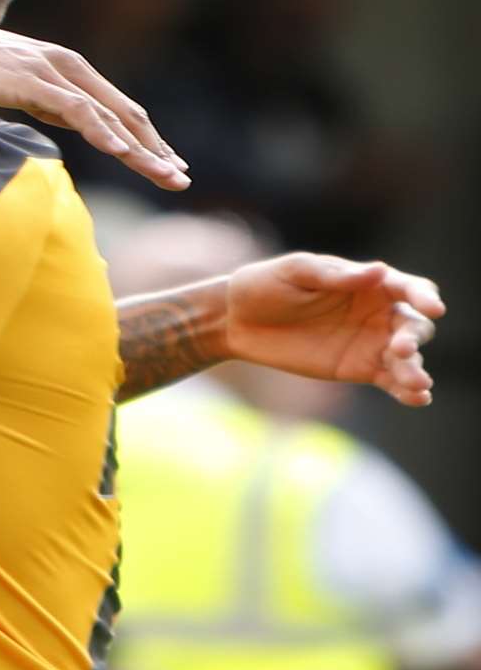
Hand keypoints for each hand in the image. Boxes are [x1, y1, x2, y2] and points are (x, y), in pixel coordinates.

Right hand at [0, 0, 188, 190]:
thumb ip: (32, 96)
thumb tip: (55, 115)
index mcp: (54, 66)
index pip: (111, 106)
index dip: (142, 136)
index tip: (163, 165)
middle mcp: (59, 63)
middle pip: (122, 110)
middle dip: (154, 147)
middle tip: (180, 179)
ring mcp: (43, 68)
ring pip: (107, 113)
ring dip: (141, 148)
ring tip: (166, 176)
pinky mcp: (24, 77)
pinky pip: (75, 108)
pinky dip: (102, 131)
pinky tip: (121, 153)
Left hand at [226, 253, 443, 406]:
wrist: (236, 321)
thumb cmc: (265, 285)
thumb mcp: (295, 272)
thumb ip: (335, 276)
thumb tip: (379, 271)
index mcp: (367, 283)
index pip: (409, 288)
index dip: (424, 296)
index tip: (433, 308)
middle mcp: (377, 312)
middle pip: (413, 326)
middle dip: (413, 337)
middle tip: (399, 349)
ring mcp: (370, 343)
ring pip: (407, 358)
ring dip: (415, 369)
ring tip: (416, 383)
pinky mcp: (358, 369)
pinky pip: (391, 381)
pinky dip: (407, 391)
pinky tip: (417, 398)